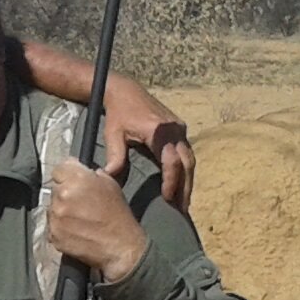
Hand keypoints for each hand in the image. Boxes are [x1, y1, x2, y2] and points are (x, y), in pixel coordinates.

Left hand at [46, 158, 149, 283]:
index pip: (59, 169)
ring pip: (51, 207)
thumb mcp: (110, 183)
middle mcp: (62, 196)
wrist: (119, 245)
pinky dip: (60, 226)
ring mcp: (55, 216)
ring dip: (61, 210)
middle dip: (64, 192)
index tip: (72, 180)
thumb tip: (80, 171)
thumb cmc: (117, 215)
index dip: (67, 174)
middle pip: (55, 188)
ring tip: (78, 218)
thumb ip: (90, 173)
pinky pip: (51, 225)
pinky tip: (74, 230)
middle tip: (79, 202)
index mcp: (76, 179)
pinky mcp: (53, 234)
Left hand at [96, 72, 194, 214]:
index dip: (171, 181)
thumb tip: (109, 178)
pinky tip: (182, 185)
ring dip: (188, 180)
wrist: (125, 90)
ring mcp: (179, 128)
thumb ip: (115, 155)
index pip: (171, 161)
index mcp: (159, 130)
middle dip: (186, 187)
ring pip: (189, 158)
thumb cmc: (118, 114)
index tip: (168, 199)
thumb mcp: (113, 134)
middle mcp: (174, 129)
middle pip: (187, 162)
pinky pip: (186, 152)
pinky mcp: (179, 128)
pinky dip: (185, 169)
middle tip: (182, 209)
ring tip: (184, 202)